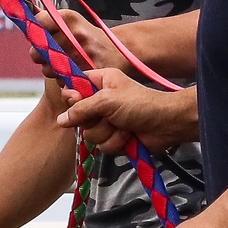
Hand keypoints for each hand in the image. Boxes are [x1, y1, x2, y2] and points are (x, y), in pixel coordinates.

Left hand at [31, 15, 123, 76]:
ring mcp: (81, 55)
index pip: (38, 21)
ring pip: (47, 69)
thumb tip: (25, 26)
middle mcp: (75, 35)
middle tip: (51, 54)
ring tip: (65, 64)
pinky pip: (61, 81)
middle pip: (37, 50)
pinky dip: (64, 80)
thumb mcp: (73, 23)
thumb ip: (48, 23)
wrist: (121, 51)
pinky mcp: (86, 73)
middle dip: (40, 55)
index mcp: (70, 19)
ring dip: (51, 69)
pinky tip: (73, 73)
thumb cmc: (91, 37)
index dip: (34, 30)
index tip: (38, 34)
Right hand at [61, 67, 197, 153]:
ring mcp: (107, 120)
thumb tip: (61, 120)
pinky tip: (128, 136)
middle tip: (109, 115)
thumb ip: (82, 109)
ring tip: (123, 126)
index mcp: (101, 81)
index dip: (73, 97)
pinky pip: (102, 146)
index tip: (77, 100)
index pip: (74, 87)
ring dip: (107, 133)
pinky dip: (116, 142)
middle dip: (94, 120)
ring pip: (90, 134)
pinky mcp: (114, 137)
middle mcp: (101, 100)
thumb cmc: (141, 104)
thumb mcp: (108, 100)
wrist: (166, 124)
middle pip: (79, 116)